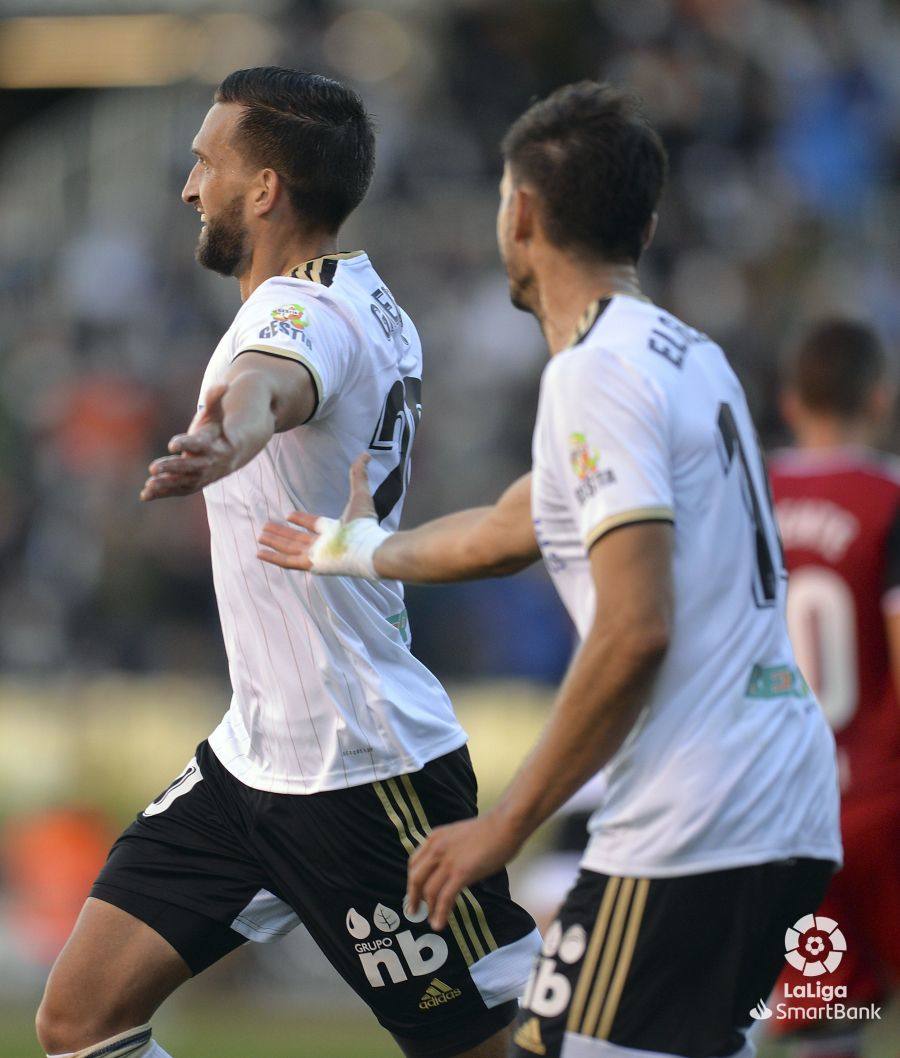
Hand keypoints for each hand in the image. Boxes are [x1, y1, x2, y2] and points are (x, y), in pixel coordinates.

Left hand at [141, 384, 237, 500]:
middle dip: (173, 468)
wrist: (231, 453)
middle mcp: (209, 463)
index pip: (199, 445)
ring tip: (148, 485)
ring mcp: (202, 476)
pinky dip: (163, 494)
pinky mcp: (194, 484)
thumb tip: (224, 383)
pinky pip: (178, 491)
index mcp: (213, 445)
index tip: (171, 443)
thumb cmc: (218, 429)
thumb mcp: (216, 413)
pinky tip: (144, 495)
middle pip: (191, 468)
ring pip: (185, 483)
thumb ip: (215, 399)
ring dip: (166, 485)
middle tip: (152, 467)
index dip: (186, 444)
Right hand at [257, 452, 376, 569]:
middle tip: (266, 527)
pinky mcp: (311, 564)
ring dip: (275, 542)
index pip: (314, 525)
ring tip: (260, 536)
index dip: (301, 520)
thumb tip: (365, 454)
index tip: (289, 515)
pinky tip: (260, 553)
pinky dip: (273, 558)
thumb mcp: (359, 495)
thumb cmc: (364, 524)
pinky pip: (288, 562)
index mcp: (334, 530)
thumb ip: (358, 475)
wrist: (367, 546)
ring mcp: (316, 556)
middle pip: (297, 539)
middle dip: (282, 533)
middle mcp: (324, 544)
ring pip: (290, 549)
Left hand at [406, 810, 522, 930]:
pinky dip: (440, 913)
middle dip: (413, 897)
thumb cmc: (491, 830)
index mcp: (435, 838)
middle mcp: (436, 849)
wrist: (506, 824)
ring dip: (429, 909)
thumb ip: (450, 849)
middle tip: (415, 911)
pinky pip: (445, 898)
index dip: (412, 881)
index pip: (414, 863)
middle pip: (416, 878)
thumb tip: (450, 868)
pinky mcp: (461, 873)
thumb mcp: (460, 835)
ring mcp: (448, 861)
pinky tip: (440, 924)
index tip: (414, 893)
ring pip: (429, 891)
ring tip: (432, 922)